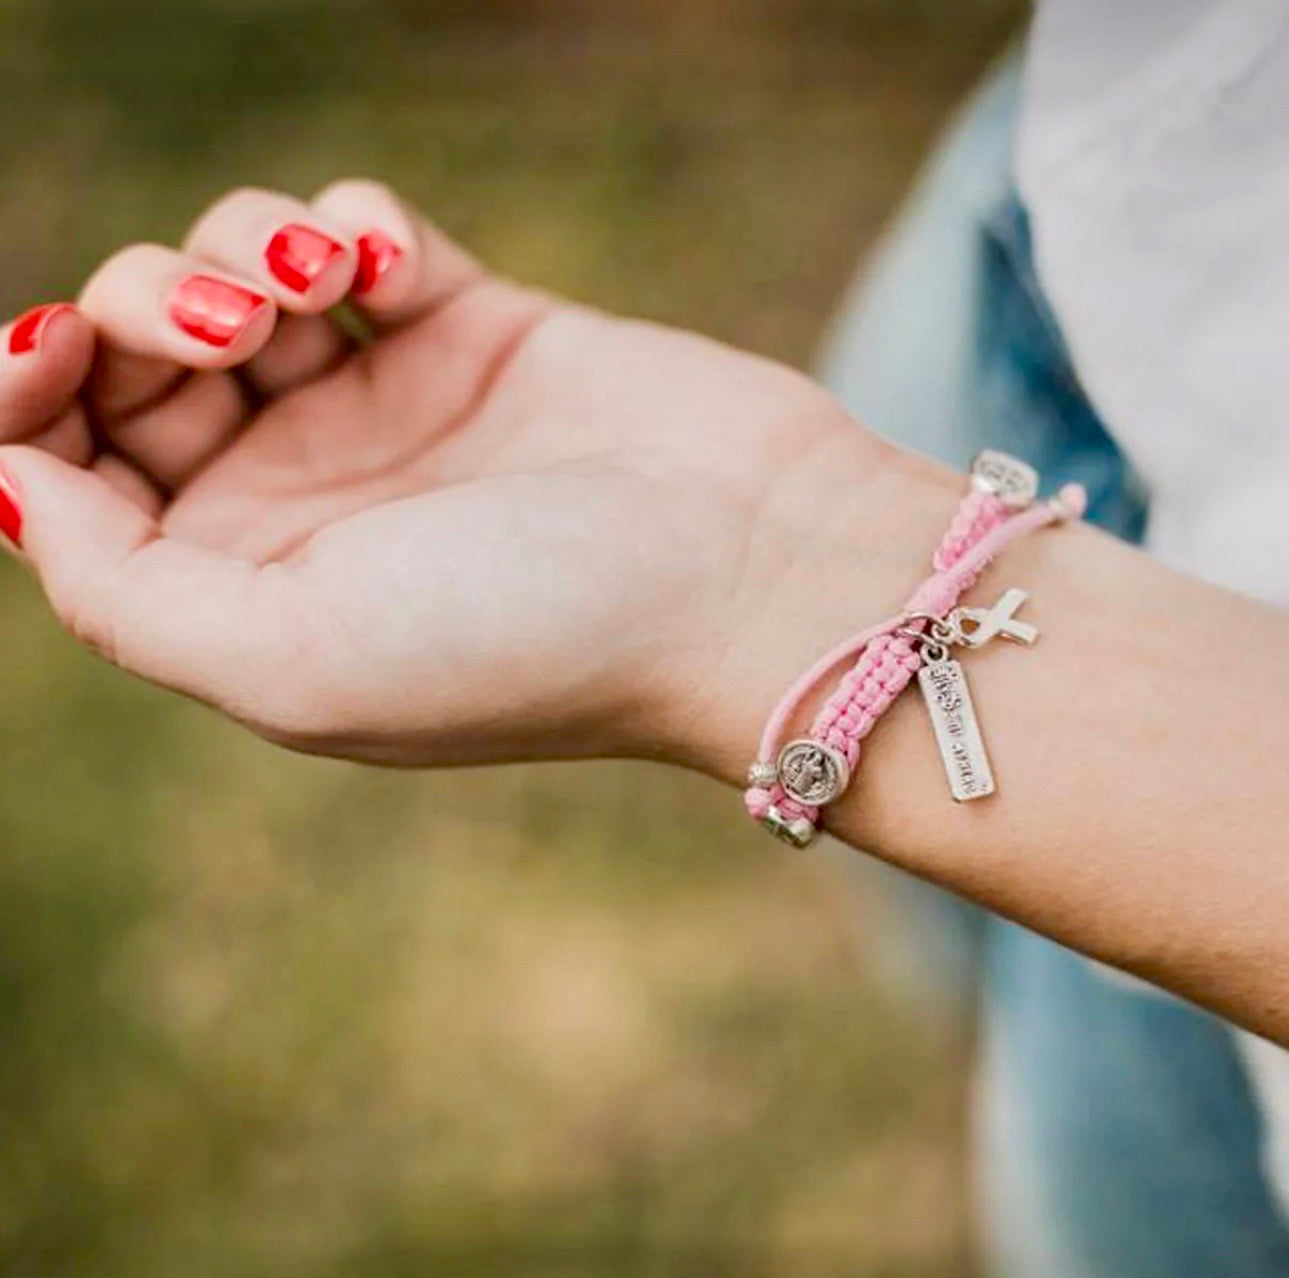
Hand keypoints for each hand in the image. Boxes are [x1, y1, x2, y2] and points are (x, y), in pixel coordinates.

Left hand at [0, 181, 935, 769]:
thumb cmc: (535, 636)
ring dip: (238, 251)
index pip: (71, 481)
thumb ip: (123, 594)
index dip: (24, 400)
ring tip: (319, 292)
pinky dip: (349, 227)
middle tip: (224, 326)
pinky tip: (393, 275)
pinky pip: (360, 236)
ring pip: (234, 277)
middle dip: (136, 313)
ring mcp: (390, 409)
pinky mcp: (473, 329)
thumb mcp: (295, 664)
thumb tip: (13, 487)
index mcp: (247, 593)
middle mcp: (307, 500)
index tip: (44, 351)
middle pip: (136, 364)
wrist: (745, 574)